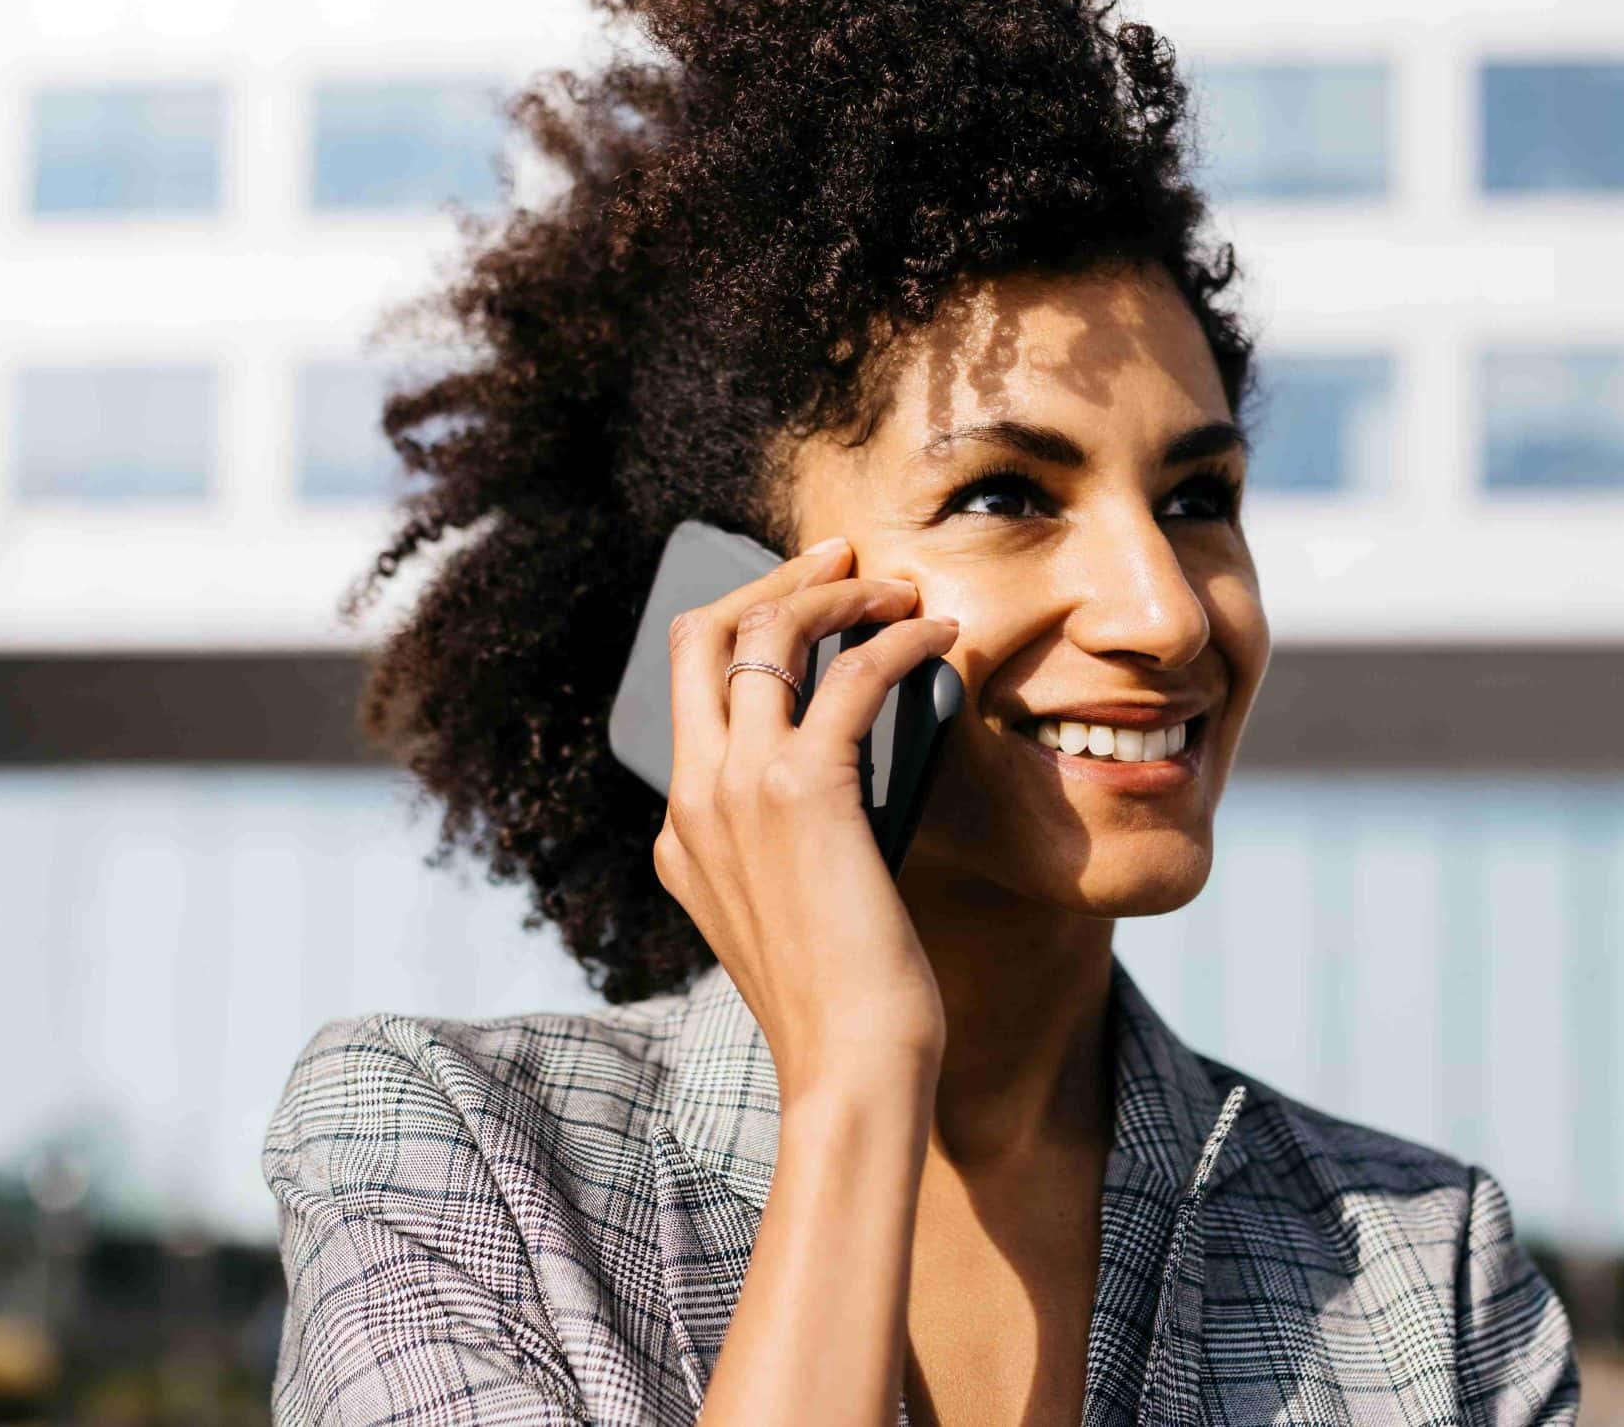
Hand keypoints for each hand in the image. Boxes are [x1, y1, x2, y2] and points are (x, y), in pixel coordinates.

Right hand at [652, 535, 959, 1096]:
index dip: (752, 624)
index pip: (690, 686)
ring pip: (767, 634)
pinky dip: (900, 641)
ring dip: (841, 594)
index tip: (815, 597)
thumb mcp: (790, 914)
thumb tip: (849, 787)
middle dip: (773, 578)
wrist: (851, 1067)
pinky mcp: (804, 793)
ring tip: (904, 593)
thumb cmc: (844, 1004)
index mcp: (681, 831)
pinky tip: (943, 640)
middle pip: (701, 635)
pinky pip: (850, 675)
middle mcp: (693, 799)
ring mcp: (737, 793)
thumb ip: (789, 847)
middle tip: (844, 555)